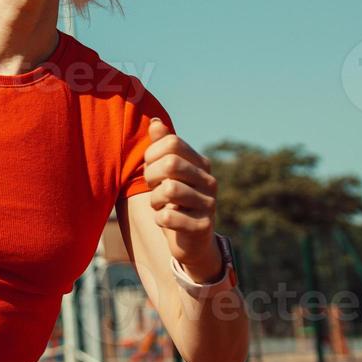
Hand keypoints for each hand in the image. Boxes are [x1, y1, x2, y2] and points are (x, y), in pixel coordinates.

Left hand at [144, 117, 220, 276]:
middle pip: (171, 164)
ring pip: (170, 190)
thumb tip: (155, 121)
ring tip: (160, 205)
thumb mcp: (166, 172)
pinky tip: (165, 221)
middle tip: (153, 188)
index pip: (172, 143)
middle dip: (151, 176)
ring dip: (155, 200)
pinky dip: (159, 219)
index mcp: (201, 164)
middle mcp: (210, 181)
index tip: (151, 167)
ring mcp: (209, 204)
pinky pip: (169, 218)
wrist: (190, 240)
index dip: (152, 154)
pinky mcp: (203, 227)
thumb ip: (162, 147)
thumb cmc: (173, 200)